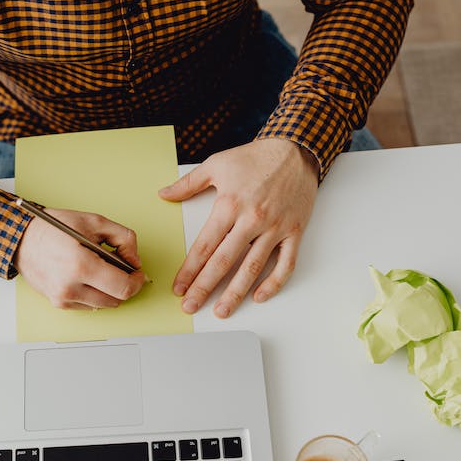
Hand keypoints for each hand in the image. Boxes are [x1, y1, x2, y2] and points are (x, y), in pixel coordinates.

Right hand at [14, 208, 146, 309]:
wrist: (20, 238)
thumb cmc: (53, 227)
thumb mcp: (95, 222)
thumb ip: (124, 239)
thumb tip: (134, 261)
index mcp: (82, 266)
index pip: (123, 288)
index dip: (137, 281)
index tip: (137, 273)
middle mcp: (71, 287)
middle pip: (116, 300)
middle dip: (124, 285)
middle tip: (122, 269)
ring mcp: (63, 298)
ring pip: (103, 305)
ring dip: (109, 290)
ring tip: (101, 270)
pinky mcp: (58, 303)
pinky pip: (88, 305)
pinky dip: (93, 293)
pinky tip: (87, 276)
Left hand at [158, 138, 319, 317]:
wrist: (296, 149)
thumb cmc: (256, 157)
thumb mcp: (217, 164)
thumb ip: (188, 184)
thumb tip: (163, 194)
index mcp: (230, 204)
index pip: (205, 245)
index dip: (190, 270)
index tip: (179, 287)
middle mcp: (252, 219)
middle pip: (224, 262)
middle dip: (205, 287)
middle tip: (191, 306)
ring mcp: (275, 227)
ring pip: (253, 268)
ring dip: (236, 293)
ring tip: (221, 311)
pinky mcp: (294, 232)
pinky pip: (285, 264)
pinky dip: (274, 283)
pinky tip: (259, 296)